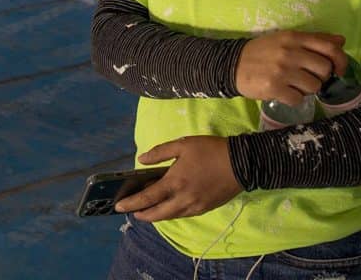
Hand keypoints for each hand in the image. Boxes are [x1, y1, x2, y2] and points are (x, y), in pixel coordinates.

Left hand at [114, 136, 241, 221]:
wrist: (242, 163)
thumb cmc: (210, 151)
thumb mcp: (182, 145)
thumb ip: (159, 153)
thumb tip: (141, 160)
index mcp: (175, 182)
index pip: (147, 198)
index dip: (131, 203)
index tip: (118, 206)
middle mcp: (183, 199)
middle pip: (157, 213)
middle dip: (141, 214)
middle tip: (131, 211)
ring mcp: (195, 206)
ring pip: (170, 216)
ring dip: (155, 215)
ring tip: (145, 211)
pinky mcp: (205, 208)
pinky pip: (183, 214)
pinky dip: (171, 213)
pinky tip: (167, 207)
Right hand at [235, 31, 346, 104]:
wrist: (232, 64)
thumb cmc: (262, 52)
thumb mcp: (286, 39)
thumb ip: (314, 39)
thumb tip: (341, 40)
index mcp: (294, 38)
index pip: (329, 47)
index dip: (341, 60)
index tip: (339, 70)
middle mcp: (289, 52)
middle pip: (324, 70)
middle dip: (320, 78)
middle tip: (308, 78)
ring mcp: (281, 71)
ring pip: (314, 87)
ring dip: (307, 90)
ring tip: (294, 85)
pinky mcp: (273, 88)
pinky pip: (298, 99)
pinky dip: (293, 99)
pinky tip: (284, 92)